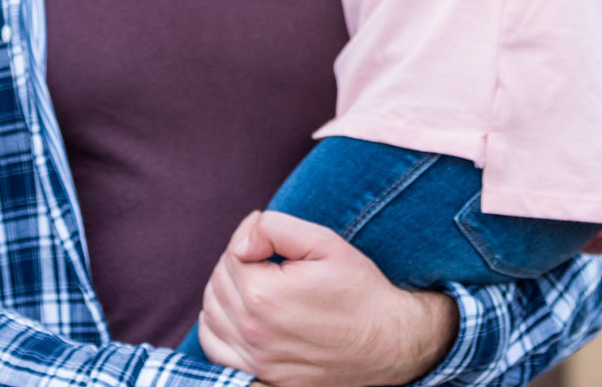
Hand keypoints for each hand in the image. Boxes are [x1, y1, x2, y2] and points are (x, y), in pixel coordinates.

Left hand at [196, 211, 458, 386]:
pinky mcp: (262, 375)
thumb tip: (240, 242)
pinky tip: (238, 312)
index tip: (273, 239)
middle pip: (218, 283)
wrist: (390, 343)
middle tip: (267, 257)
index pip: (231, 255)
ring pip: (211, 313)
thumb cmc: (360, 290)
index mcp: (265, 295)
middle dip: (237, 262)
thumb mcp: (325, 243)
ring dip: (225, 291)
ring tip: (256, 279)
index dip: (250, 238)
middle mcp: (253, 331)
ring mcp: (256, 359)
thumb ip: (274, 229)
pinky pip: (216, 349)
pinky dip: (216, 326)